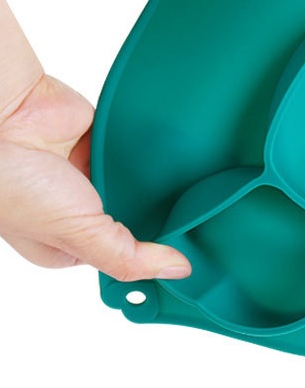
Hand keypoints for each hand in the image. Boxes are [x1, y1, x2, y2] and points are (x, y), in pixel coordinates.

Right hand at [0, 0, 190, 280]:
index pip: (122, 257)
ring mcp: (90, 176)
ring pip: (138, 188)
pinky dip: (152, 156)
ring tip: (198, 193)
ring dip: (159, 187)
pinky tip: (179, 163)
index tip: (191, 257)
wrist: (1, 116)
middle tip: (202, 224)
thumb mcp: (76, 234)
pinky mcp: (102, 143)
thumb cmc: (12, 182)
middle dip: (161, 222)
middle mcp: (77, 212)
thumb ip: (127, 257)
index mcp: (65, 244)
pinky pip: (136, 154)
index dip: (153, 257)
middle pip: (134, 222)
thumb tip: (177, 270)